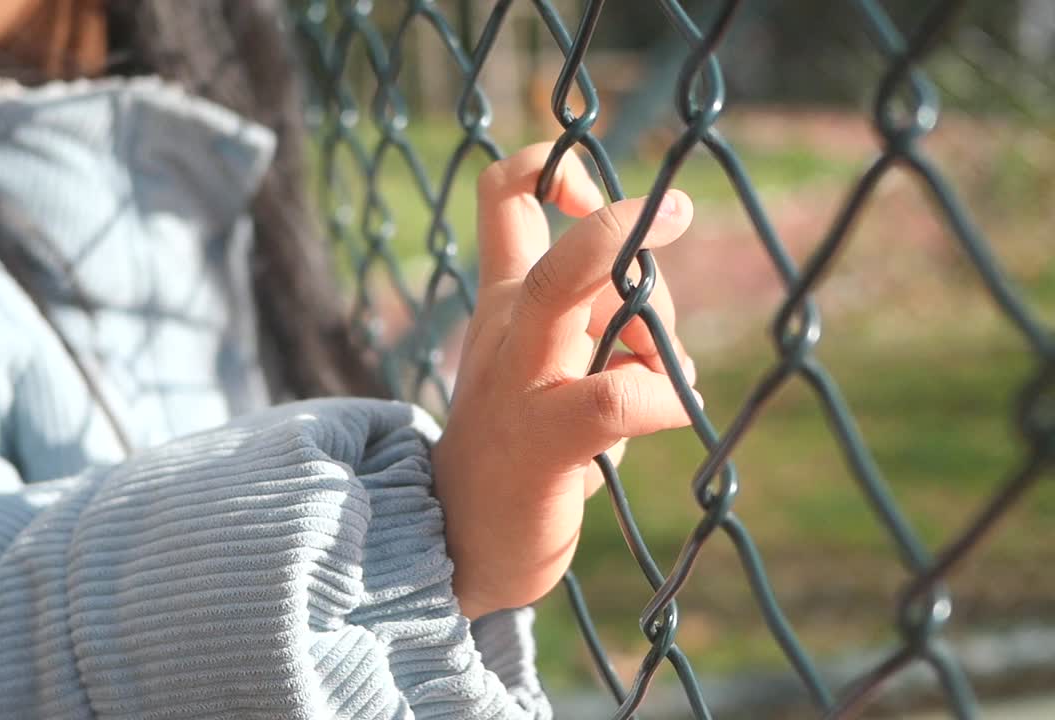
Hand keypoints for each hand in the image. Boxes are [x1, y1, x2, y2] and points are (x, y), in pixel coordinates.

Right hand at [432, 143, 698, 619]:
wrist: (458, 540)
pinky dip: (668, 398)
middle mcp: (507, 328)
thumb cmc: (522, 452)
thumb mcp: (549, 367)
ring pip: (589, 302)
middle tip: (680, 213)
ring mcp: (521, 381)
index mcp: (505, 302)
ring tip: (657, 388)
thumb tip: (661, 317)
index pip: (504, 196)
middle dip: (624, 220)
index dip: (552, 167)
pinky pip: (622, 394)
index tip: (589, 190)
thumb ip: (597, 324)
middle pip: (557, 247)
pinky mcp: (546, 437)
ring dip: (659, 336)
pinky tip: (673, 415)